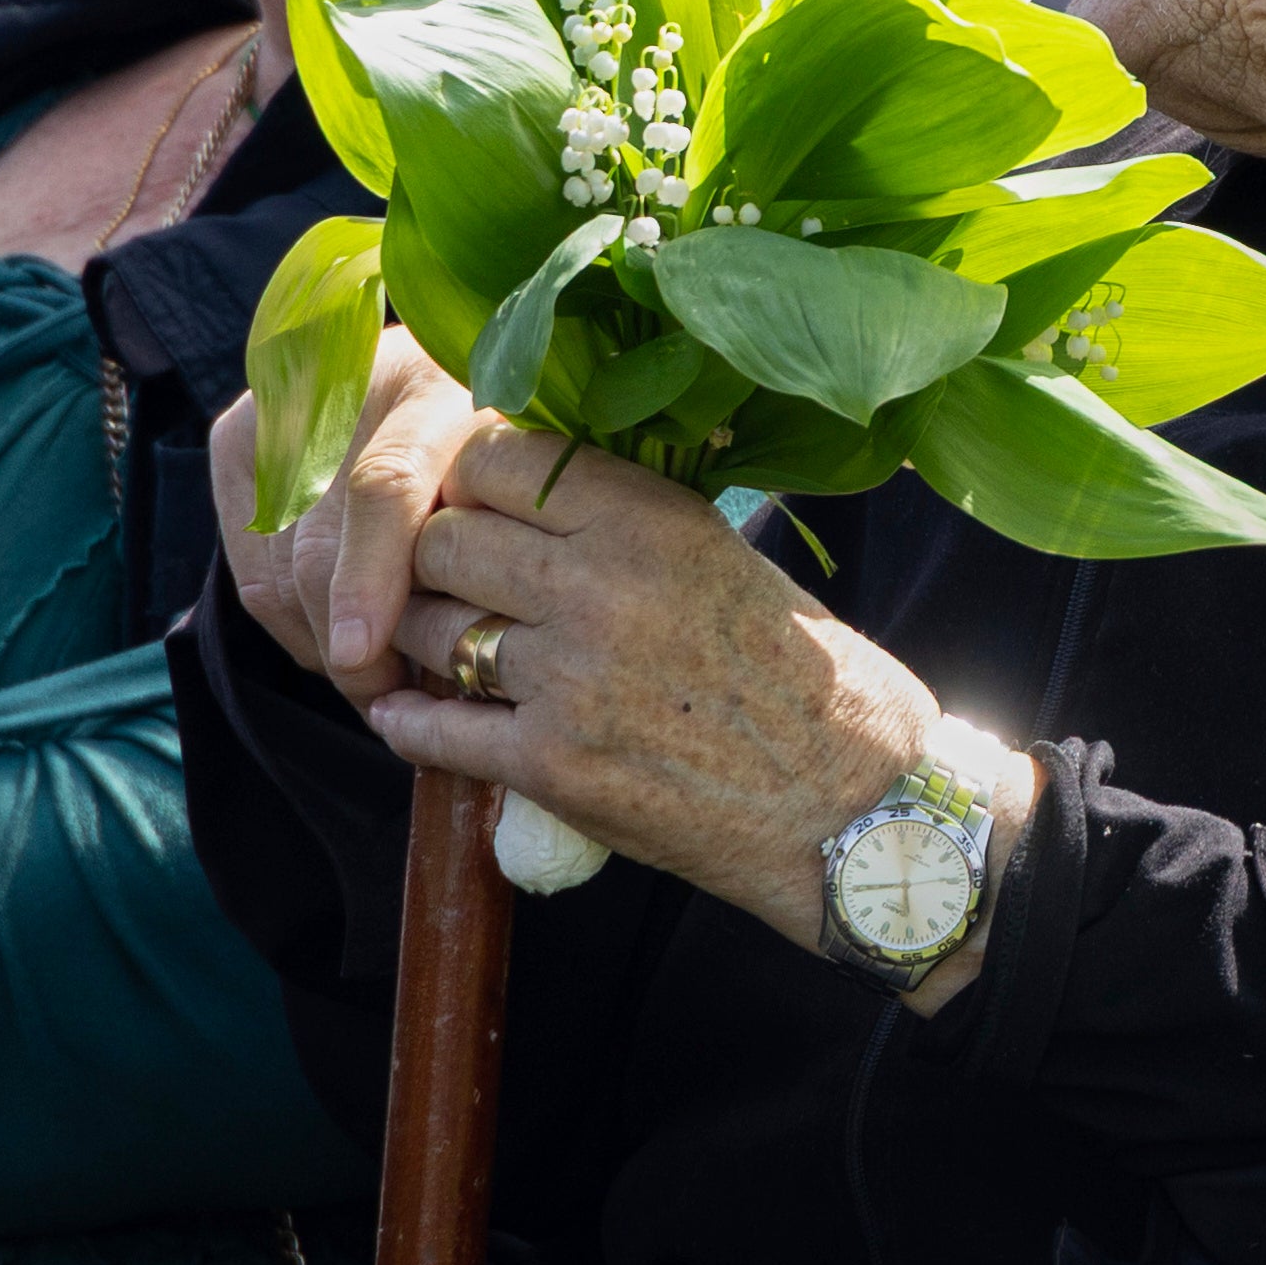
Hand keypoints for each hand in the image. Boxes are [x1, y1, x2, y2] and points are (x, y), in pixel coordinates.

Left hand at [237, 331, 1038, 992]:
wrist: (856, 809)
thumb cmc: (809, 678)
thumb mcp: (727, 555)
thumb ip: (629, 515)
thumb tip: (534, 481)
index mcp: (649, 516)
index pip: (491, 455)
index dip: (462, 477)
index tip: (468, 500)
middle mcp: (598, 584)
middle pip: (439, 540)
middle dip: (429, 560)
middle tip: (442, 581)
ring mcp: (567, 677)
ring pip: (427, 630)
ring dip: (420, 639)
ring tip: (435, 647)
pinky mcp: (550, 767)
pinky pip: (430, 729)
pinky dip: (409, 720)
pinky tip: (409, 713)